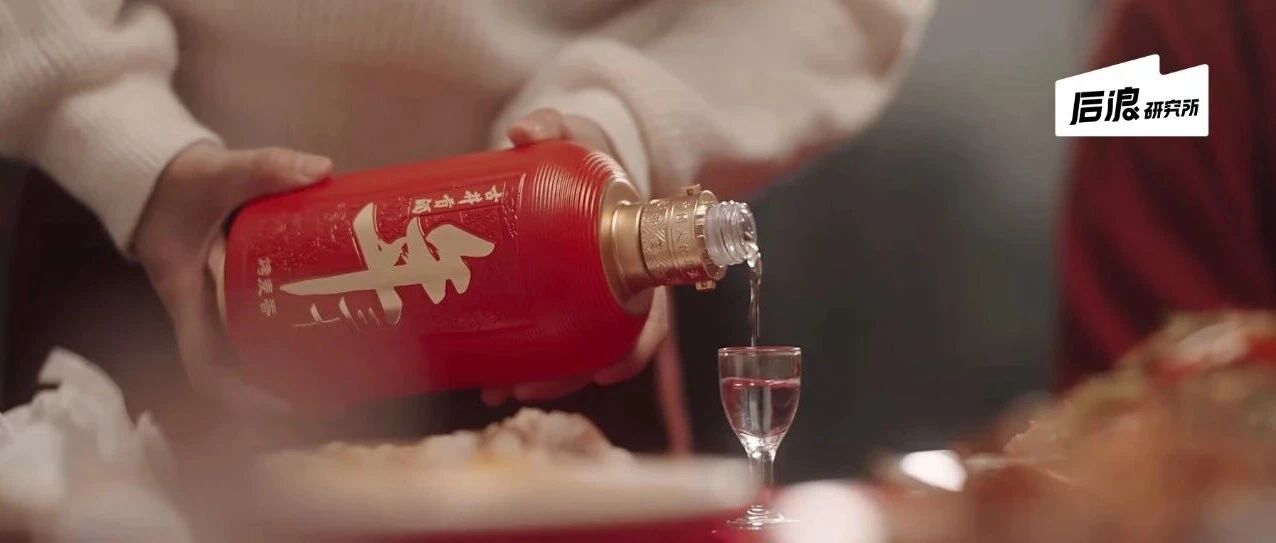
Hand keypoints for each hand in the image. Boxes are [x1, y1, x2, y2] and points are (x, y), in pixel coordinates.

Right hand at [133, 142, 332, 413]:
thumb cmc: (175, 180)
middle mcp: (199, 309)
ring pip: (244, 352)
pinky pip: (255, 323)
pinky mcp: (230, 288)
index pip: (205, 363)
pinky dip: (283, 334)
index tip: (286, 403)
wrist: (153, 170)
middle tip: (330, 393)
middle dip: (275, 389)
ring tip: (336, 376)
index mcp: (186, 295)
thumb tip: (321, 169)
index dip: (241, 393)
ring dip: (281, 368)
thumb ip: (264, 167)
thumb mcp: (216, 170)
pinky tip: (325, 333)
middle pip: (232, 370)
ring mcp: (214, 302)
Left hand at [481, 109, 671, 404]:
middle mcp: (613, 287)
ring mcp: (583, 299)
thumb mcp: (577, 133)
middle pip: (600, 347)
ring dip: (536, 380)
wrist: (574, 157)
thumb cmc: (585, 151)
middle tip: (524, 388)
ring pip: (569, 354)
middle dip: (565, 377)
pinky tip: (483, 379)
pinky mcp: (551, 301)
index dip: (634, 347)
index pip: (650, 312)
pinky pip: (542, 342)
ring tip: (495, 390)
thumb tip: (522, 132)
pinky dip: (516, 363)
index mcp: (633, 253)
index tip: (606, 373)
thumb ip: (555, 124)